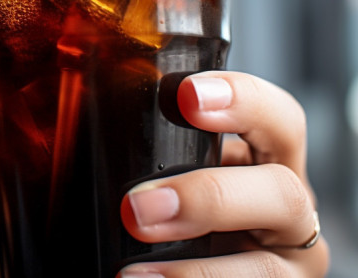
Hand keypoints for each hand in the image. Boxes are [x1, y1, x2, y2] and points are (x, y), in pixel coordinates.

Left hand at [118, 72, 329, 277]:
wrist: (190, 268)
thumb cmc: (176, 217)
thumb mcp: (175, 175)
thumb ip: (153, 156)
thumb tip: (68, 129)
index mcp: (267, 162)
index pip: (278, 118)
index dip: (242, 100)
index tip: (186, 96)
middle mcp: (289, 211)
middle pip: (282, 192)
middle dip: (208, 198)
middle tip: (137, 210)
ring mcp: (289, 266)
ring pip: (266, 266)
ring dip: (196, 270)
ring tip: (132, 273)